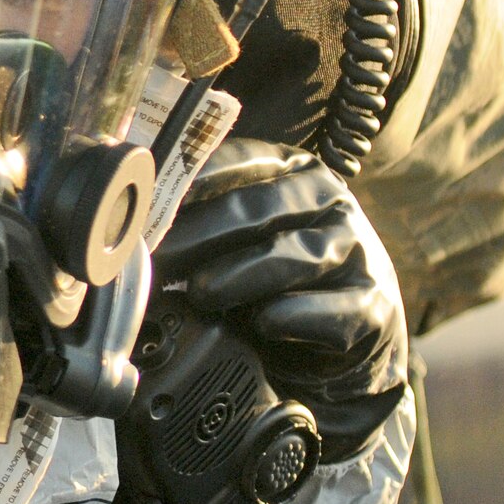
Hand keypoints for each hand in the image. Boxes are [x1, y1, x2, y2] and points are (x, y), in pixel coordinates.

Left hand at [152, 140, 406, 459]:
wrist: (345, 343)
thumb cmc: (275, 278)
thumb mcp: (238, 239)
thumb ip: (197, 219)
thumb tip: (130, 221)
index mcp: (290, 170)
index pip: (235, 160)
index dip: (185, 182)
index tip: (142, 206)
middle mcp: (327, 200)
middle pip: (256, 209)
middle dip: (198, 235)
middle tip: (155, 260)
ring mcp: (356, 249)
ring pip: (294, 254)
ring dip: (242, 274)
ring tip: (201, 293)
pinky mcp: (373, 303)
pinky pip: (333, 308)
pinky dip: (294, 317)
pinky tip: (263, 323)